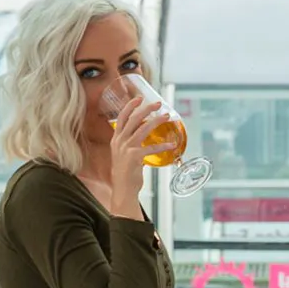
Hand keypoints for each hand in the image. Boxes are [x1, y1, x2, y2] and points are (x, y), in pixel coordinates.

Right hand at [108, 89, 171, 218]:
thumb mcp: (123, 154)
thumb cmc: (125, 173)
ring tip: (167, 116)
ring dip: (156, 121)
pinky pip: (151, 148)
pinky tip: (172, 144)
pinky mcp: (135, 157)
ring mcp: (126, 148)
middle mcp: (119, 141)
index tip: (139, 98)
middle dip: (146, 109)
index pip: (121, 118)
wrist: (122, 189)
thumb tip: (143, 133)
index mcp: (116, 139)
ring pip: (143, 129)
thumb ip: (130, 144)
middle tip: (158, 103)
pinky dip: (163, 146)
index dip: (130, 106)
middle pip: (133, 119)